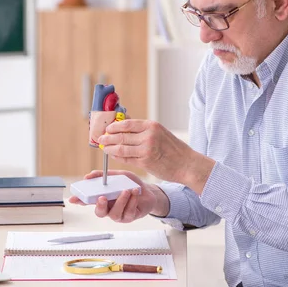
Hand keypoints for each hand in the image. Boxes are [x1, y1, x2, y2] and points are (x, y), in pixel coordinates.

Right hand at [68, 170, 163, 221]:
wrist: (148, 191)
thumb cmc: (130, 184)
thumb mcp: (118, 176)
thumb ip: (104, 175)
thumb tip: (89, 175)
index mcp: (103, 198)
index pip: (88, 201)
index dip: (80, 201)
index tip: (73, 198)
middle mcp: (109, 208)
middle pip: (99, 213)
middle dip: (100, 206)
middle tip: (103, 197)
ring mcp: (119, 215)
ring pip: (114, 214)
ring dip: (120, 201)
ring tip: (126, 190)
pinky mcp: (129, 217)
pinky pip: (128, 212)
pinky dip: (132, 201)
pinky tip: (135, 193)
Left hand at [97, 120, 214, 190]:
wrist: (187, 164)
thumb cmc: (174, 149)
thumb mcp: (160, 132)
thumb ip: (143, 129)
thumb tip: (124, 122)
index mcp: (151, 126)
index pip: (127, 123)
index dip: (114, 126)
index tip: (107, 128)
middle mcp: (148, 136)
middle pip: (121, 135)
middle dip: (108, 137)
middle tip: (100, 138)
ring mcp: (146, 149)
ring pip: (121, 148)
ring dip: (110, 148)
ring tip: (104, 148)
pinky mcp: (145, 162)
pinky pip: (126, 158)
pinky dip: (117, 156)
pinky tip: (113, 155)